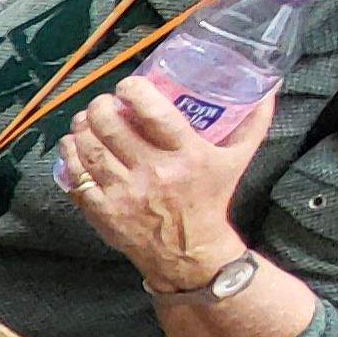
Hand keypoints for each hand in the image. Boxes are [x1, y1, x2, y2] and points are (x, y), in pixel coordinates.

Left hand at [59, 78, 260, 286]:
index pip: (154, 114)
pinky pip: (77, 176)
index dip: (133, 92)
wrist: (189, 251)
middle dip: (100, 106)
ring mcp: (126, 193)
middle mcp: (154, 173)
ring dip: (81, 127)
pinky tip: (73, 144)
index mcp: (187, 156)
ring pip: (90, 149)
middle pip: (111, 128)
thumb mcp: (237, 160)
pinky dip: (70, 155)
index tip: (128, 86)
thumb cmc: (210, 198)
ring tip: (85, 119)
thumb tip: (267, 87)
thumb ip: (253, 123)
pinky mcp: (105, 210)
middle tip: (103, 102)